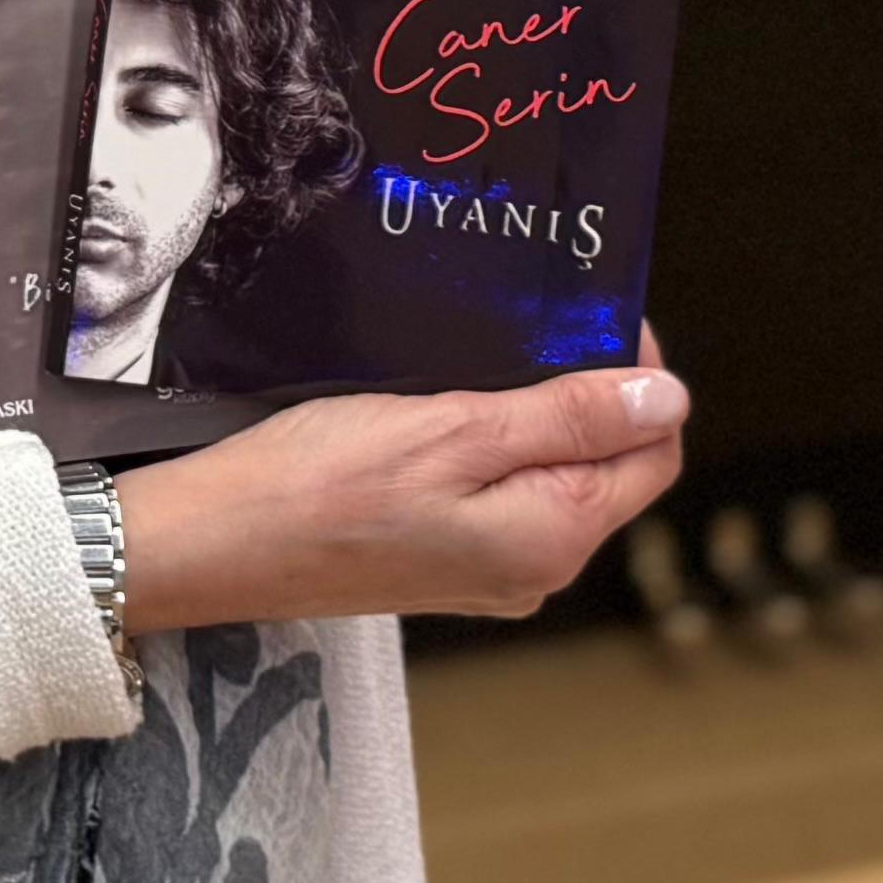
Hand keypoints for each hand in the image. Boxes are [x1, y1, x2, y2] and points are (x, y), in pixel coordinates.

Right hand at [113, 343, 687, 630]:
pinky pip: (500, 493)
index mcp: (554, 537)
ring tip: (487, 352)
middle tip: (533, 320)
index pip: (652, 451)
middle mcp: (535, 567)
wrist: (214, 544)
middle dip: (588, 390)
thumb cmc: (319, 484)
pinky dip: (493, 442)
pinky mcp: (442, 561)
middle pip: (606, 465)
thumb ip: (568, 418)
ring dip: (536, 411)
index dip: (641, 377)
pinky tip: (448, 401)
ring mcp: (488, 570)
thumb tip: (669, 398)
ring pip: (550, 474)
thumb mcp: (455, 431)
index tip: (593, 312)